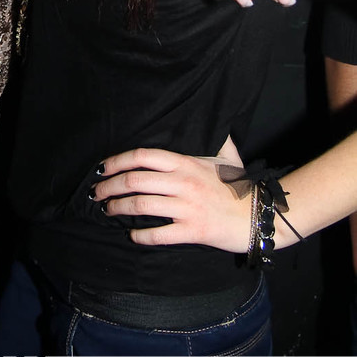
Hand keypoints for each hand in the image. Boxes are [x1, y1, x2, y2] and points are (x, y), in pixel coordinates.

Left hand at [92, 146, 249, 251]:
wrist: (260, 215)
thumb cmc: (241, 185)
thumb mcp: (228, 156)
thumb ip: (217, 138)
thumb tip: (215, 121)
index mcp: (186, 162)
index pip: (143, 156)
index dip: (117, 161)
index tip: (101, 168)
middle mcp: (183, 182)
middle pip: (134, 181)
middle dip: (109, 186)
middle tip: (96, 193)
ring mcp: (186, 207)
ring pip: (141, 206)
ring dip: (118, 208)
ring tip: (108, 210)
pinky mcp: (192, 230)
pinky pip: (159, 234)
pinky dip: (141, 236)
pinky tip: (132, 235)